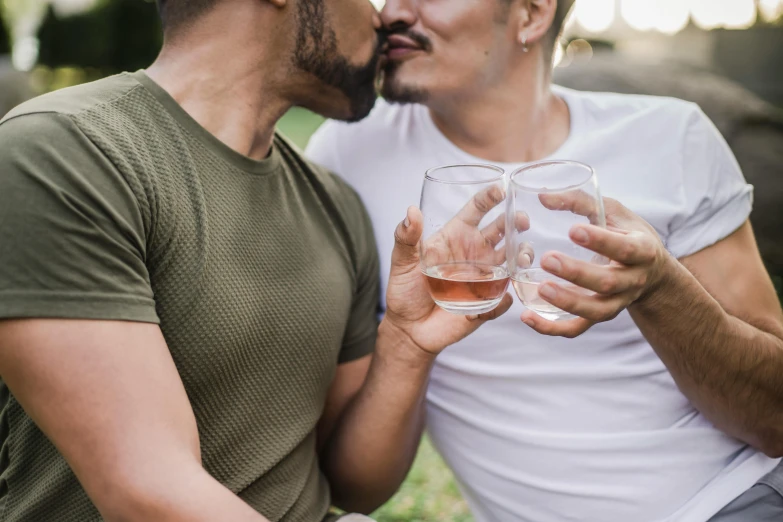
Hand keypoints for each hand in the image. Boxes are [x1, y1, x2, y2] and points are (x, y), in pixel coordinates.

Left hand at [383, 192, 514, 357]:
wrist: (408, 328)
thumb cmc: (404, 290)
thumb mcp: (401, 261)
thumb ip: (406, 237)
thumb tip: (411, 211)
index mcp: (456, 236)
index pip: (477, 210)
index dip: (490, 197)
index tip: (502, 188)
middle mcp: (475, 253)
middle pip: (503, 232)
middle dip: (516, 223)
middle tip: (521, 221)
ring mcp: (484, 278)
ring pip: (513, 262)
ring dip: (521, 257)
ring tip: (519, 259)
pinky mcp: (487, 304)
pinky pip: (503, 300)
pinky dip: (504, 299)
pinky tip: (499, 300)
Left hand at [521, 195, 672, 337]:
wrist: (650, 272)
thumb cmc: (626, 233)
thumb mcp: (613, 212)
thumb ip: (581, 201)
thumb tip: (541, 196)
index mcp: (642, 250)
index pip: (625, 248)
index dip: (600, 242)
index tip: (573, 230)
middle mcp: (632, 280)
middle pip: (607, 283)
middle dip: (577, 273)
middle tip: (547, 258)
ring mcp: (617, 302)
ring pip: (595, 311)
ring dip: (567, 303)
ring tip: (541, 289)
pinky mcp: (599, 315)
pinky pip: (577, 328)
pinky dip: (552, 328)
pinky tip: (527, 317)